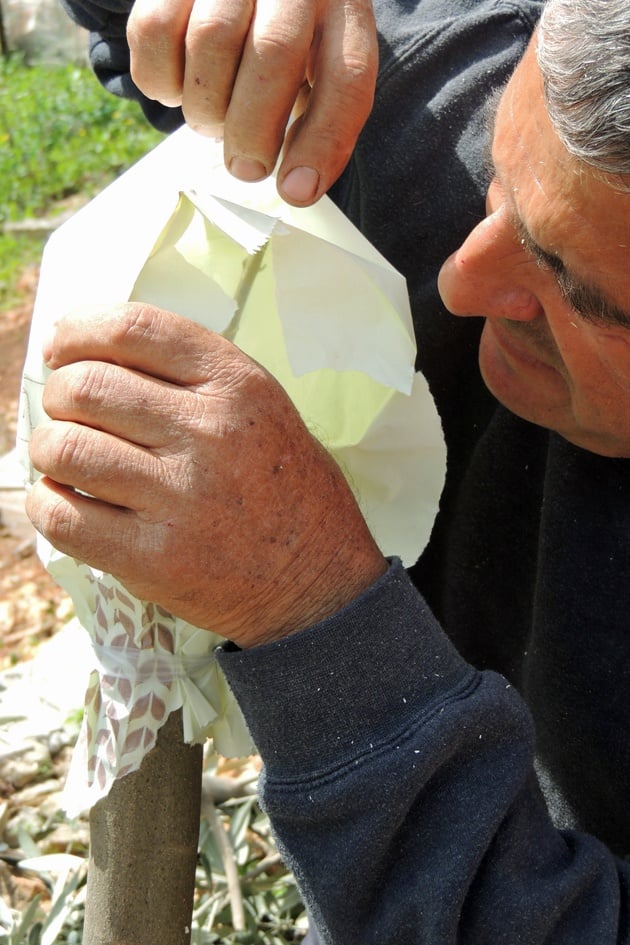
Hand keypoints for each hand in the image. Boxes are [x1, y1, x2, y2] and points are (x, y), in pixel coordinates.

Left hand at [26, 304, 385, 645]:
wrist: (317, 577)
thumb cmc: (282, 485)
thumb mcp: (260, 406)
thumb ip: (189, 374)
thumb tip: (86, 357)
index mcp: (236, 383)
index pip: (131, 327)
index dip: (76, 332)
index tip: (62, 352)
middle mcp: (210, 432)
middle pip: (84, 386)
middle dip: (58, 396)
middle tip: (69, 416)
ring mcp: (182, 497)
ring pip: (64, 448)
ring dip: (49, 451)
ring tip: (67, 462)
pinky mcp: (156, 558)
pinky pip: (62, 517)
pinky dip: (47, 505)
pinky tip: (67, 502)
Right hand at [126, 0, 377, 205]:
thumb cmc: (289, 43)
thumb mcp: (320, 73)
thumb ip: (317, 121)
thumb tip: (297, 186)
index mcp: (342, 8)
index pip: (347, 77)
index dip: (322, 143)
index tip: (296, 191)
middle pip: (274, 53)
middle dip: (254, 129)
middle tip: (246, 167)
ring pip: (211, 41)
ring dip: (207, 107)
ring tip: (213, 121)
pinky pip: (155, 31)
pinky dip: (162, 79)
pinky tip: (180, 87)